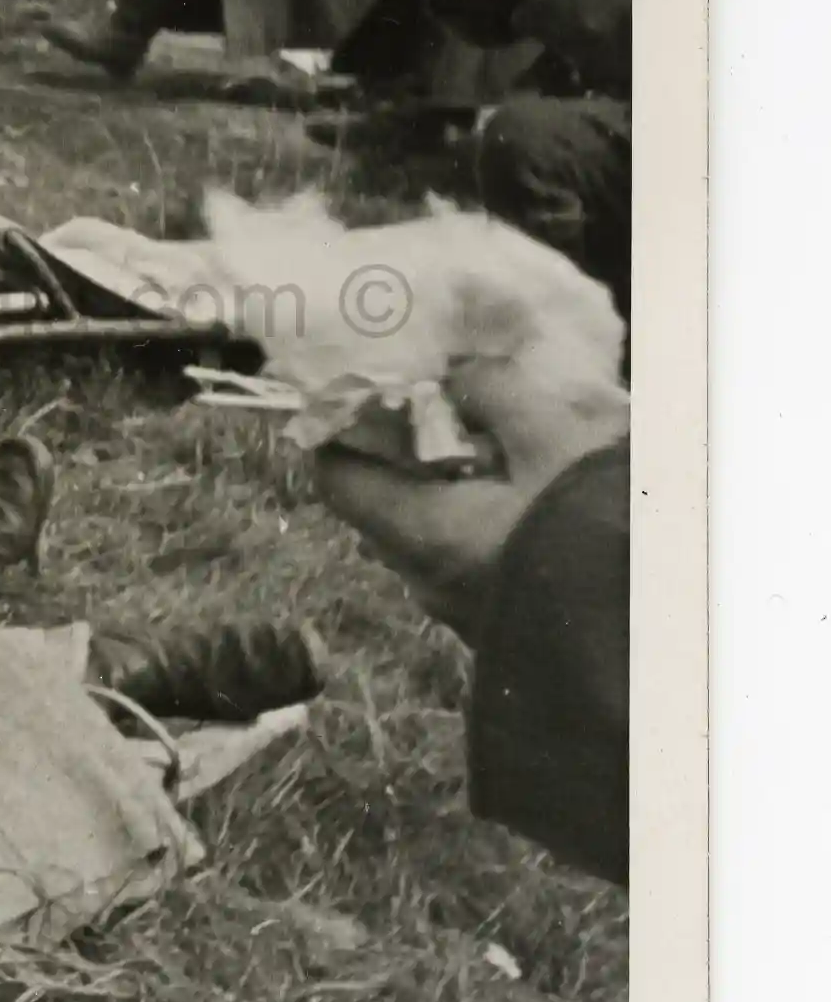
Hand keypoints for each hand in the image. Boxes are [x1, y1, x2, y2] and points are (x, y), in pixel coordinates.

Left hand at [313, 355, 627, 633]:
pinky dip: (482, 518)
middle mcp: (426, 579)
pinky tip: (530, 491)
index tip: (372, 391)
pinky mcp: (499, 617)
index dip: (343, 428)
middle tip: (442, 404)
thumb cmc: (596, 522)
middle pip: (384, 503)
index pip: (336, 478)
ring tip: (497, 442)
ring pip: (431, 530)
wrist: (664, 625)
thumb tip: (457, 376)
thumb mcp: (553, 436)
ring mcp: (460, 607)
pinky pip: (470, 556)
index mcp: (420, 535)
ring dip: (451, 486)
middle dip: (405, 452)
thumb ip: (494, 394)